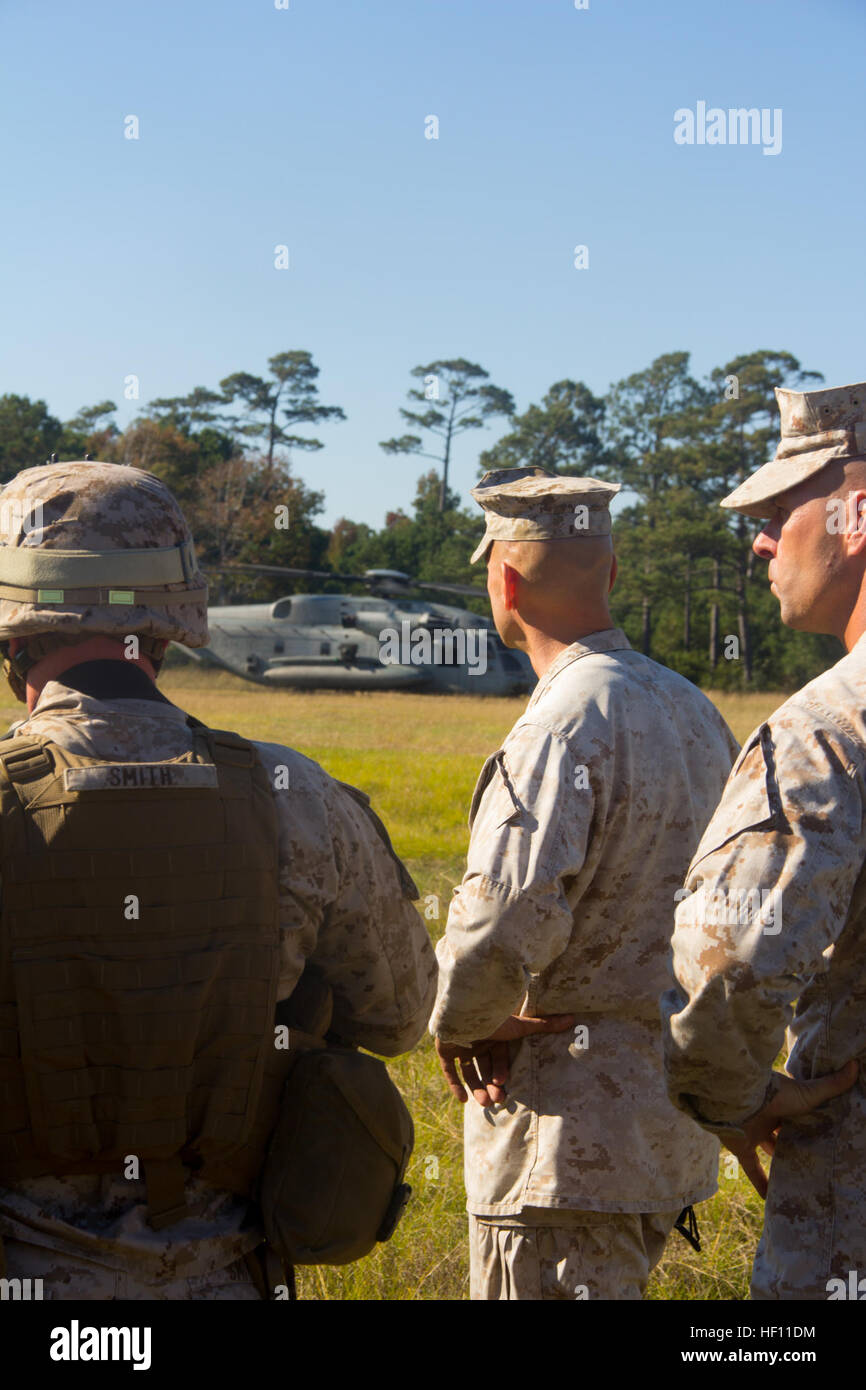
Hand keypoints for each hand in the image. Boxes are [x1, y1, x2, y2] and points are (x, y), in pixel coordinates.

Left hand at [435, 1013, 574, 1106]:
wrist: (464, 1011)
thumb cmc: (494, 1019)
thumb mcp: (520, 1026)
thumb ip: (544, 1026)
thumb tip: (572, 1019)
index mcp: (494, 1036)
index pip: (499, 1059)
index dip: (502, 1072)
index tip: (504, 1086)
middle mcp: (478, 1041)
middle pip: (485, 1068)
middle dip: (491, 1085)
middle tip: (496, 1100)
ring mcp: (461, 1045)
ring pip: (469, 1072)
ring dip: (477, 1088)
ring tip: (483, 1104)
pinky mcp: (445, 1050)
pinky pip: (449, 1070)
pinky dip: (455, 1085)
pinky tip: (463, 1100)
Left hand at [724, 1060, 858, 1197]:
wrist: (736, 1100)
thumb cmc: (773, 1093)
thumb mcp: (807, 1093)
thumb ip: (830, 1085)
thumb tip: (855, 1065)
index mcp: (783, 1102)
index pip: (799, 1113)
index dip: (811, 1122)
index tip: (827, 1133)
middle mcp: (768, 1117)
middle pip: (784, 1132)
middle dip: (797, 1142)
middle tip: (816, 1159)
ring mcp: (754, 1132)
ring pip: (769, 1149)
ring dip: (780, 1161)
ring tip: (799, 1177)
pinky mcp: (741, 1148)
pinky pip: (752, 1169)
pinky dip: (760, 1184)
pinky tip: (771, 1199)